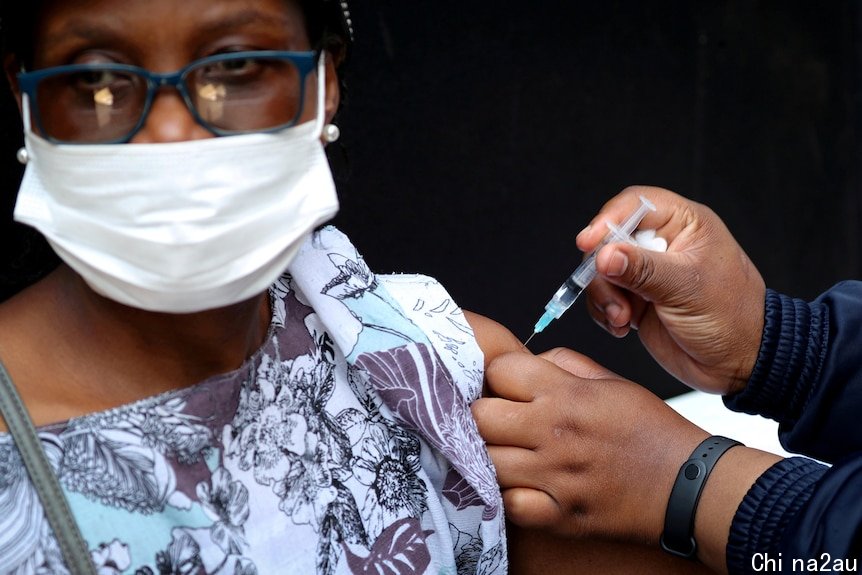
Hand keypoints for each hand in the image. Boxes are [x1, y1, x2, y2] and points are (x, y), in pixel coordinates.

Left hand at [472, 346, 708, 543]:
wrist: (689, 485)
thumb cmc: (651, 431)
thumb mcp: (611, 381)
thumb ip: (564, 364)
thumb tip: (529, 361)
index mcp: (567, 394)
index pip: (499, 370)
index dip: (498, 375)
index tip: (507, 386)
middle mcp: (555, 432)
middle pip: (480, 416)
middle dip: (482, 414)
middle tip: (497, 421)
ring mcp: (555, 476)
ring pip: (486, 461)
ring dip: (490, 455)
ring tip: (507, 453)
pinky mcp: (560, 514)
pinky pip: (509, 504)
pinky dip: (509, 496)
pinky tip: (521, 485)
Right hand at [578, 186, 764, 395]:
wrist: (738, 364)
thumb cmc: (731, 318)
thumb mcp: (686, 288)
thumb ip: (642, 270)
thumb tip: (604, 255)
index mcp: (684, 224)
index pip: (636, 204)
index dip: (608, 219)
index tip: (589, 243)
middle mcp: (662, 243)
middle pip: (610, 238)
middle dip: (604, 270)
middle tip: (615, 296)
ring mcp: (646, 273)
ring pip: (601, 271)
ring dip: (605, 297)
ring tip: (623, 319)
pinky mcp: (635, 299)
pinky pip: (603, 296)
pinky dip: (605, 313)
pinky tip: (623, 327)